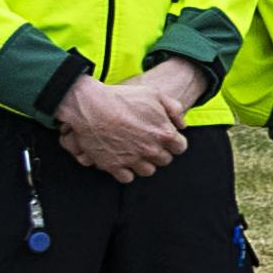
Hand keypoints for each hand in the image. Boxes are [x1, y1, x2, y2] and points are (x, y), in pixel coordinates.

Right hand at [57, 74, 186, 180]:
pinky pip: (127, 178)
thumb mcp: (154, 94)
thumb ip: (174, 109)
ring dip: (144, 163)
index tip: (165, 139)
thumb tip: (182, 125)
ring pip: (147, 171)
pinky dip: (126, 171)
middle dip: (159, 152)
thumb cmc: (122, 97)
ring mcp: (132, 159)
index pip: (180, 148)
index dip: (174, 142)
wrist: (90, 105)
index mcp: (164, 133)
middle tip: (148, 143)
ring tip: (136, 152)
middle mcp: (151, 150)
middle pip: (164, 160)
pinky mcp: (114, 166)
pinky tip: (123, 160)